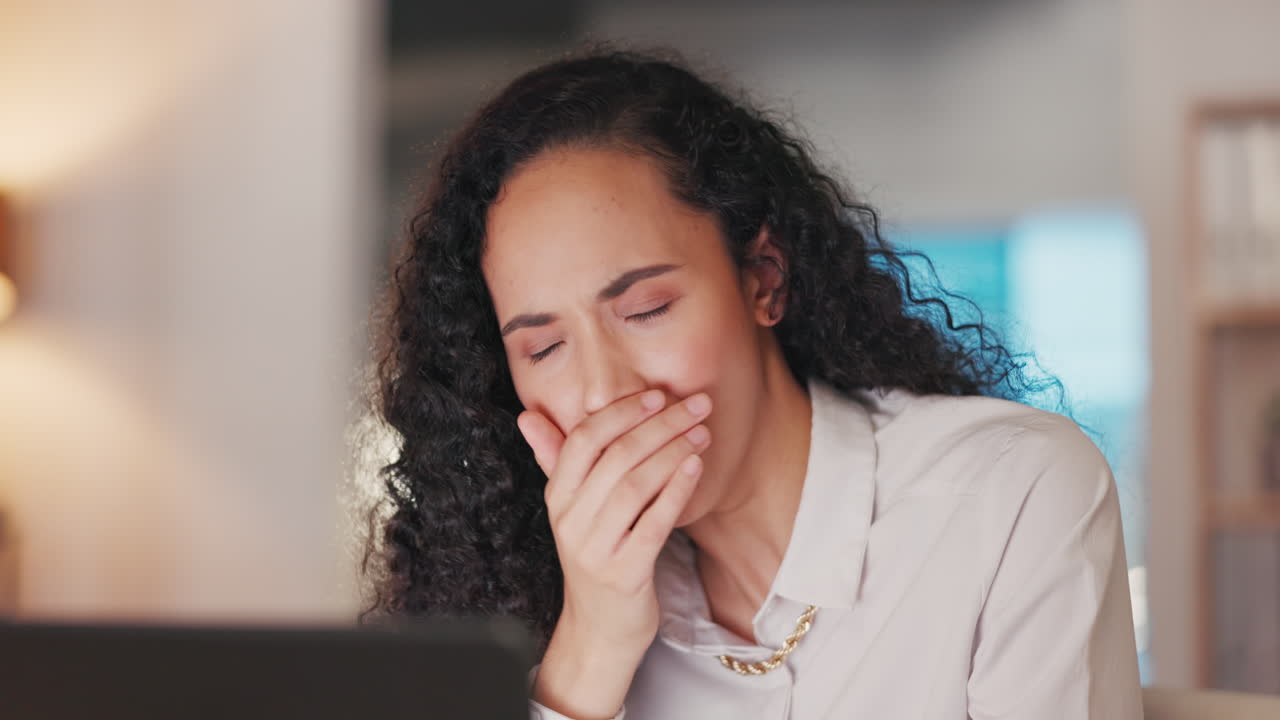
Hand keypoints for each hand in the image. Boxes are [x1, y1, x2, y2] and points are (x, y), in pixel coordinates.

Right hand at [518, 388, 711, 656]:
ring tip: (701, 433)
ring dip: (672, 453)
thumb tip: (527, 415)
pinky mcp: (623, 575)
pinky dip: (675, 492)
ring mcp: (595, 550)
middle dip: (659, 425)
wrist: (600, 629)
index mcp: (558, 498)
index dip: (619, 413)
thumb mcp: (573, 509)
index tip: (655, 394)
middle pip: (615, 458)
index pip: (582, 440)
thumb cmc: (597, 556)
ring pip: (634, 486)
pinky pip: (652, 525)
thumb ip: (557, 459)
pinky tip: (696, 469)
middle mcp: (570, 521)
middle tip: (696, 406)